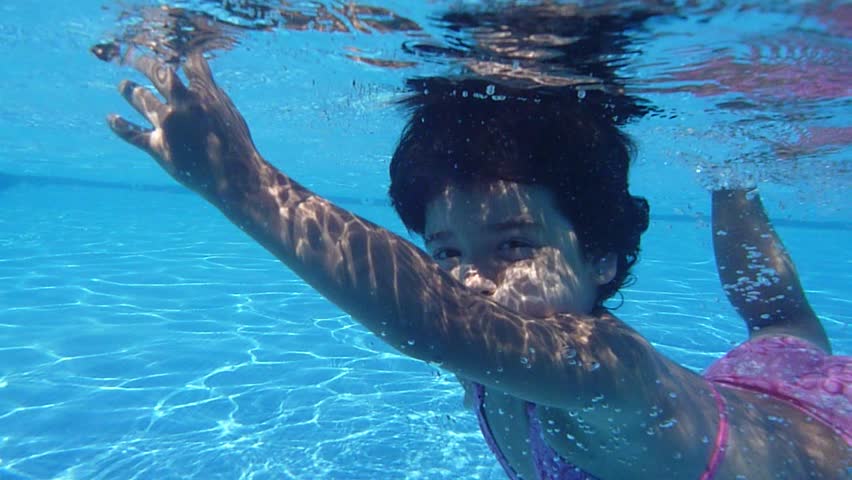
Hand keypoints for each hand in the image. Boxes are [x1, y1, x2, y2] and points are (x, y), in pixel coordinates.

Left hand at [108, 52, 259, 198]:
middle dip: (145, 64)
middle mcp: (183, 103)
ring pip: (142, 99)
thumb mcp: (229, 111)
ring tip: (123, 86)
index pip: (190, 64)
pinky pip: (133, 134)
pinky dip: (119, 125)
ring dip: (130, 91)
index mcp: (205, 93)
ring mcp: (169, 124)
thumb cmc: (236, 144)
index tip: (176, 60)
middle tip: (137, 61)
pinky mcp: (159, 147)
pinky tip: (111, 119)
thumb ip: (212, 93)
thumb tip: (200, 79)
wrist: (233, 176)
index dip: (182, 60)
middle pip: (158, 73)